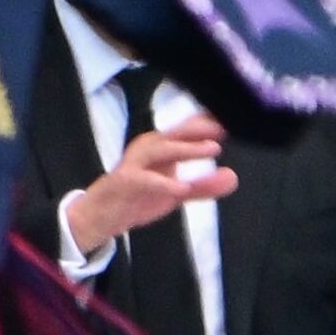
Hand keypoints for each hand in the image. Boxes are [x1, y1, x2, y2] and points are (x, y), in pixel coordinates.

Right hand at [64, 115, 237, 257]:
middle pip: (176, 133)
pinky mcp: (124, 181)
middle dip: (200, 129)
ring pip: (161, 150)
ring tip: (211, 150)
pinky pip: (145, 180)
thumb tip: (232, 176)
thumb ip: (204, 185)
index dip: (208, 123)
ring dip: (186, 148)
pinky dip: (163, 183)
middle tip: (224, 129)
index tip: (233, 120)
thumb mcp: (177, 192)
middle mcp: (149, 149)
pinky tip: (181, 187)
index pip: (187, 129)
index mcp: (161, 146)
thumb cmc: (139, 195)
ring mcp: (135, 163)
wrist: (103, 214)